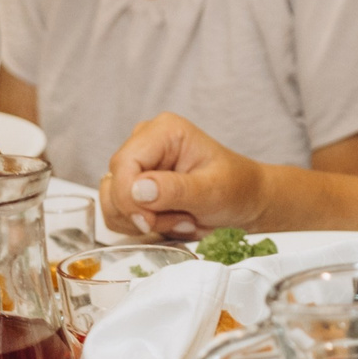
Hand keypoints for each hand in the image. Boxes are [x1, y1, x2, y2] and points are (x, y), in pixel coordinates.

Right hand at [100, 113, 270, 237]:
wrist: (245, 201)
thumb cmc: (237, 188)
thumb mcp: (213, 191)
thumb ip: (175, 189)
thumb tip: (138, 189)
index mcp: (164, 131)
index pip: (124, 164)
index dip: (130, 198)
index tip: (150, 221)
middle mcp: (144, 143)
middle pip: (114, 185)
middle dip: (144, 214)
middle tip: (183, 218)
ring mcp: (137, 165)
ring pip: (111, 203)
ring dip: (145, 223)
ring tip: (182, 218)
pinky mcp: (133, 187)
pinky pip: (117, 215)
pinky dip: (142, 227)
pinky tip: (171, 221)